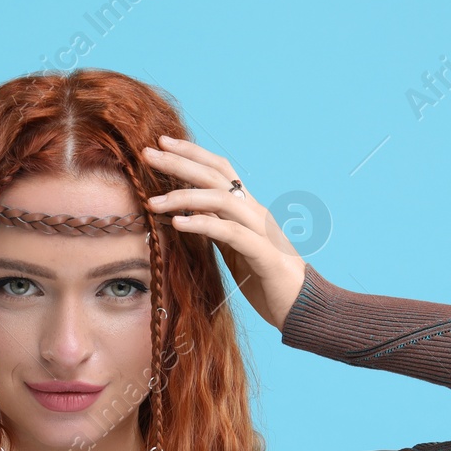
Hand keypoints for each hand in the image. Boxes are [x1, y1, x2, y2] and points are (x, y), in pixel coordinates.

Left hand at [142, 135, 306, 330]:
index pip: (219, 170)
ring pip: (221, 200)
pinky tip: (177, 224)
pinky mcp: (263, 254)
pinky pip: (230, 232)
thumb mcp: (234, 249)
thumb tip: (186, 214)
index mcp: (248, 208)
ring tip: (153, 202)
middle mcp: (255, 212)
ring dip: (184, 197)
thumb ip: (216, 228)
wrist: (302, 307)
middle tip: (148, 153)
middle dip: (180, 162)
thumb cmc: (266, 280)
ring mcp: (261, 231)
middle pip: (216, 176)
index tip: (161, 143)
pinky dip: (202, 225)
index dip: (191, 153)